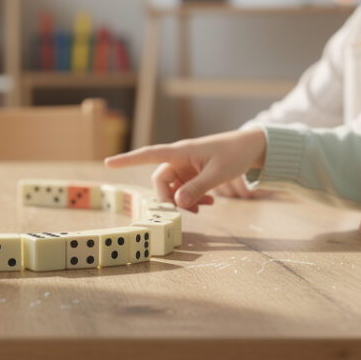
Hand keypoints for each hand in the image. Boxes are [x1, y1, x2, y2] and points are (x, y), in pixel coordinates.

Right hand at [104, 128, 266, 211]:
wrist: (251, 147)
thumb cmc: (234, 154)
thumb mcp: (218, 173)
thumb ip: (197, 188)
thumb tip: (177, 203)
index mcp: (181, 151)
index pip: (149, 154)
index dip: (128, 160)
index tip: (109, 163)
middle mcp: (179, 158)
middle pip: (160, 180)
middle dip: (169, 198)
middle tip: (186, 213)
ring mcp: (185, 166)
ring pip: (172, 187)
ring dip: (182, 201)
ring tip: (203, 207)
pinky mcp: (193, 173)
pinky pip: (183, 189)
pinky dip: (192, 198)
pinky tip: (207, 203)